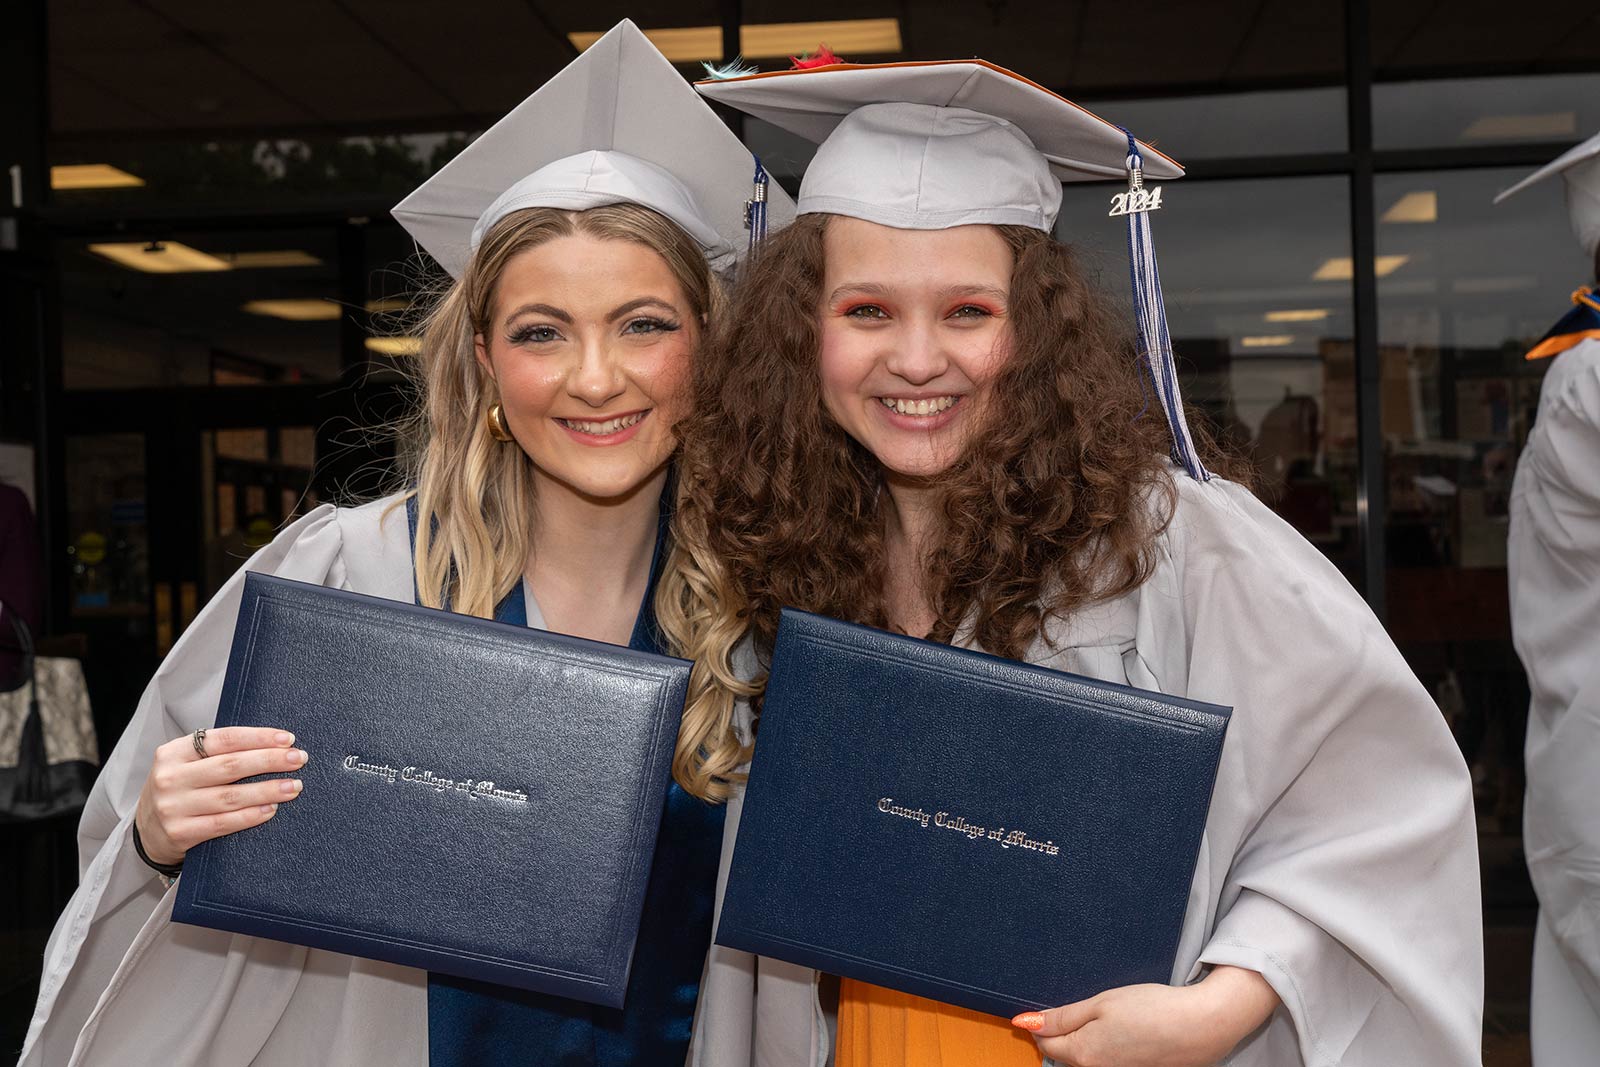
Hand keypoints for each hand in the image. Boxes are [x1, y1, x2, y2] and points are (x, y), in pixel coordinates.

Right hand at [134, 727, 307, 866]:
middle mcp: (170, 777)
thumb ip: (219, 752)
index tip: (288, 739)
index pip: (223, 739)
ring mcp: (172, 807)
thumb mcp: (187, 764)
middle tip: (299, 759)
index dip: (258, 737)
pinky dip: (250, 816)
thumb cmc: (180, 789)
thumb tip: (274, 744)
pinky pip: (222, 823)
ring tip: (293, 786)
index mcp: (174, 752)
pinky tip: (271, 810)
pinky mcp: (179, 833)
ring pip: (230, 796)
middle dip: (270, 761)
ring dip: (267, 790)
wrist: (146, 831)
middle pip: (230, 766)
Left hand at [1011, 965, 1279, 1066]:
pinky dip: (1110, 1051)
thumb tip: (1026, 1022)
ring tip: (1114, 1023)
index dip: (1045, 1025)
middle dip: (1067, 1035)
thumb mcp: (1101, 1003)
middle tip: (1090, 1012)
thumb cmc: (1153, 1009)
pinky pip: (1108, 1064)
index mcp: (1083, 1055)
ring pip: (1087, 1061)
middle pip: (1066, 1056)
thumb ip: (1062, 1017)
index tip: (1053, 1012)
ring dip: (1089, 1044)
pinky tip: (1128, 1035)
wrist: (1202, 1025)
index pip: (1046, 1044)